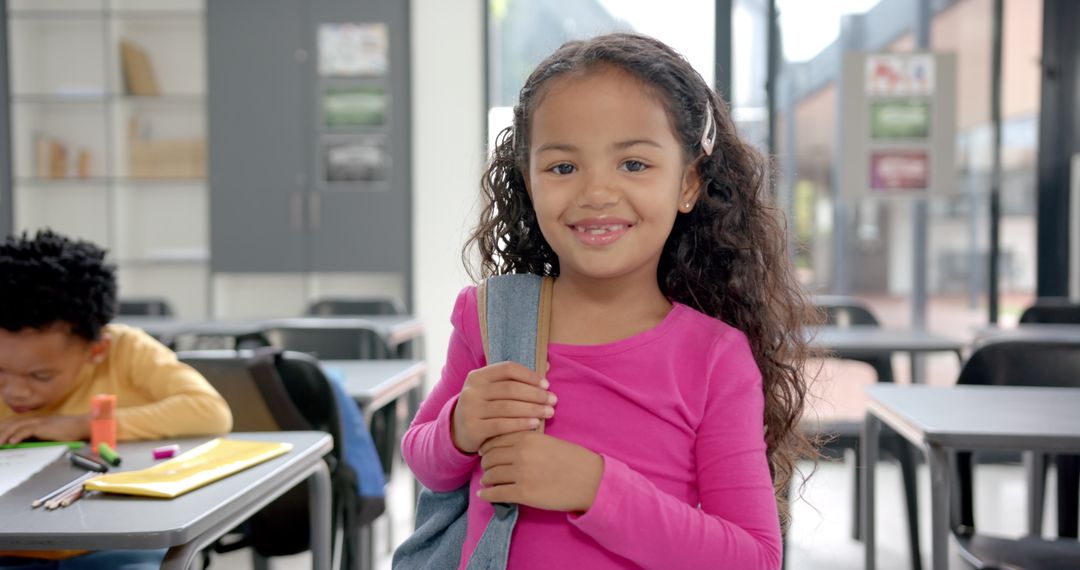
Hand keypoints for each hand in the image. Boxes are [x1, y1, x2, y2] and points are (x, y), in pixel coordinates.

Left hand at [0, 414, 89, 444]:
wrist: (81, 425)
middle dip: (0, 432)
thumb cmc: (68, 431)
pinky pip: (27, 430)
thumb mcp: (48, 432)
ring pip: (15, 426)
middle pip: (10, 423)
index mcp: (34, 420)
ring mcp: (39, 422)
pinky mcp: (44, 427)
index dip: (2, 429)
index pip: (12, 422)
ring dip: (4, 435)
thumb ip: (36, 435)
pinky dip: (18, 435)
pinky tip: (11, 442)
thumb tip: (23, 441)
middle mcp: (34, 419)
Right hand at [451, 361, 555, 452]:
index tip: (547, 385)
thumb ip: (517, 378)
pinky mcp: (472, 428)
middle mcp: (472, 390)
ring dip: (532, 409)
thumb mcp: (493, 389)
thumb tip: (547, 365)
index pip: (508, 369)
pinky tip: (535, 424)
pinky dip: (521, 424)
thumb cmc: (485, 406)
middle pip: (510, 389)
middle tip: (553, 400)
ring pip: (507, 407)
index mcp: (478, 376)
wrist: (459, 431)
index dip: (529, 375)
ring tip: (549, 412)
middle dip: (535, 394)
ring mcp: (470, 410)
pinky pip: (501, 425)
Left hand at [477, 431, 602, 512]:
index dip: (488, 448)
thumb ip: (528, 440)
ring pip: (491, 475)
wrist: (590, 481)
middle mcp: (521, 454)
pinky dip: (487, 495)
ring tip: (486, 481)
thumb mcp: (549, 440)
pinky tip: (483, 495)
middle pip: (490, 458)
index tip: (485, 452)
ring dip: (486, 479)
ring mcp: (521, 474)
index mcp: (527, 438)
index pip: (495, 441)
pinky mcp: (523, 494)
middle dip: (486, 464)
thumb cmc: (574, 460)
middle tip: (486, 468)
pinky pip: (496, 494)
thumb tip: (507, 445)